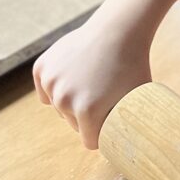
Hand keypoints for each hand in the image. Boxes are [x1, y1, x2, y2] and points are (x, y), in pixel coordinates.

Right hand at [33, 15, 152, 148]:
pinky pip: (45, 89)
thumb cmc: (133, 65)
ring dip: (71, 100)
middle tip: (103, 95)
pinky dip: (55, 85)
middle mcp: (64, 99)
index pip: (90, 140)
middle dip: (86, 116)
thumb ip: (131, 127)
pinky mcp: (41, 68)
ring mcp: (51, 82)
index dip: (103, 132)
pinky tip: (72, 76)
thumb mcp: (138, 100)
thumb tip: (137, 148)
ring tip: (91, 82)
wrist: (117, 30)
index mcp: (87, 112)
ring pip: (58, 107)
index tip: (111, 118)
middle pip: (73, 124)